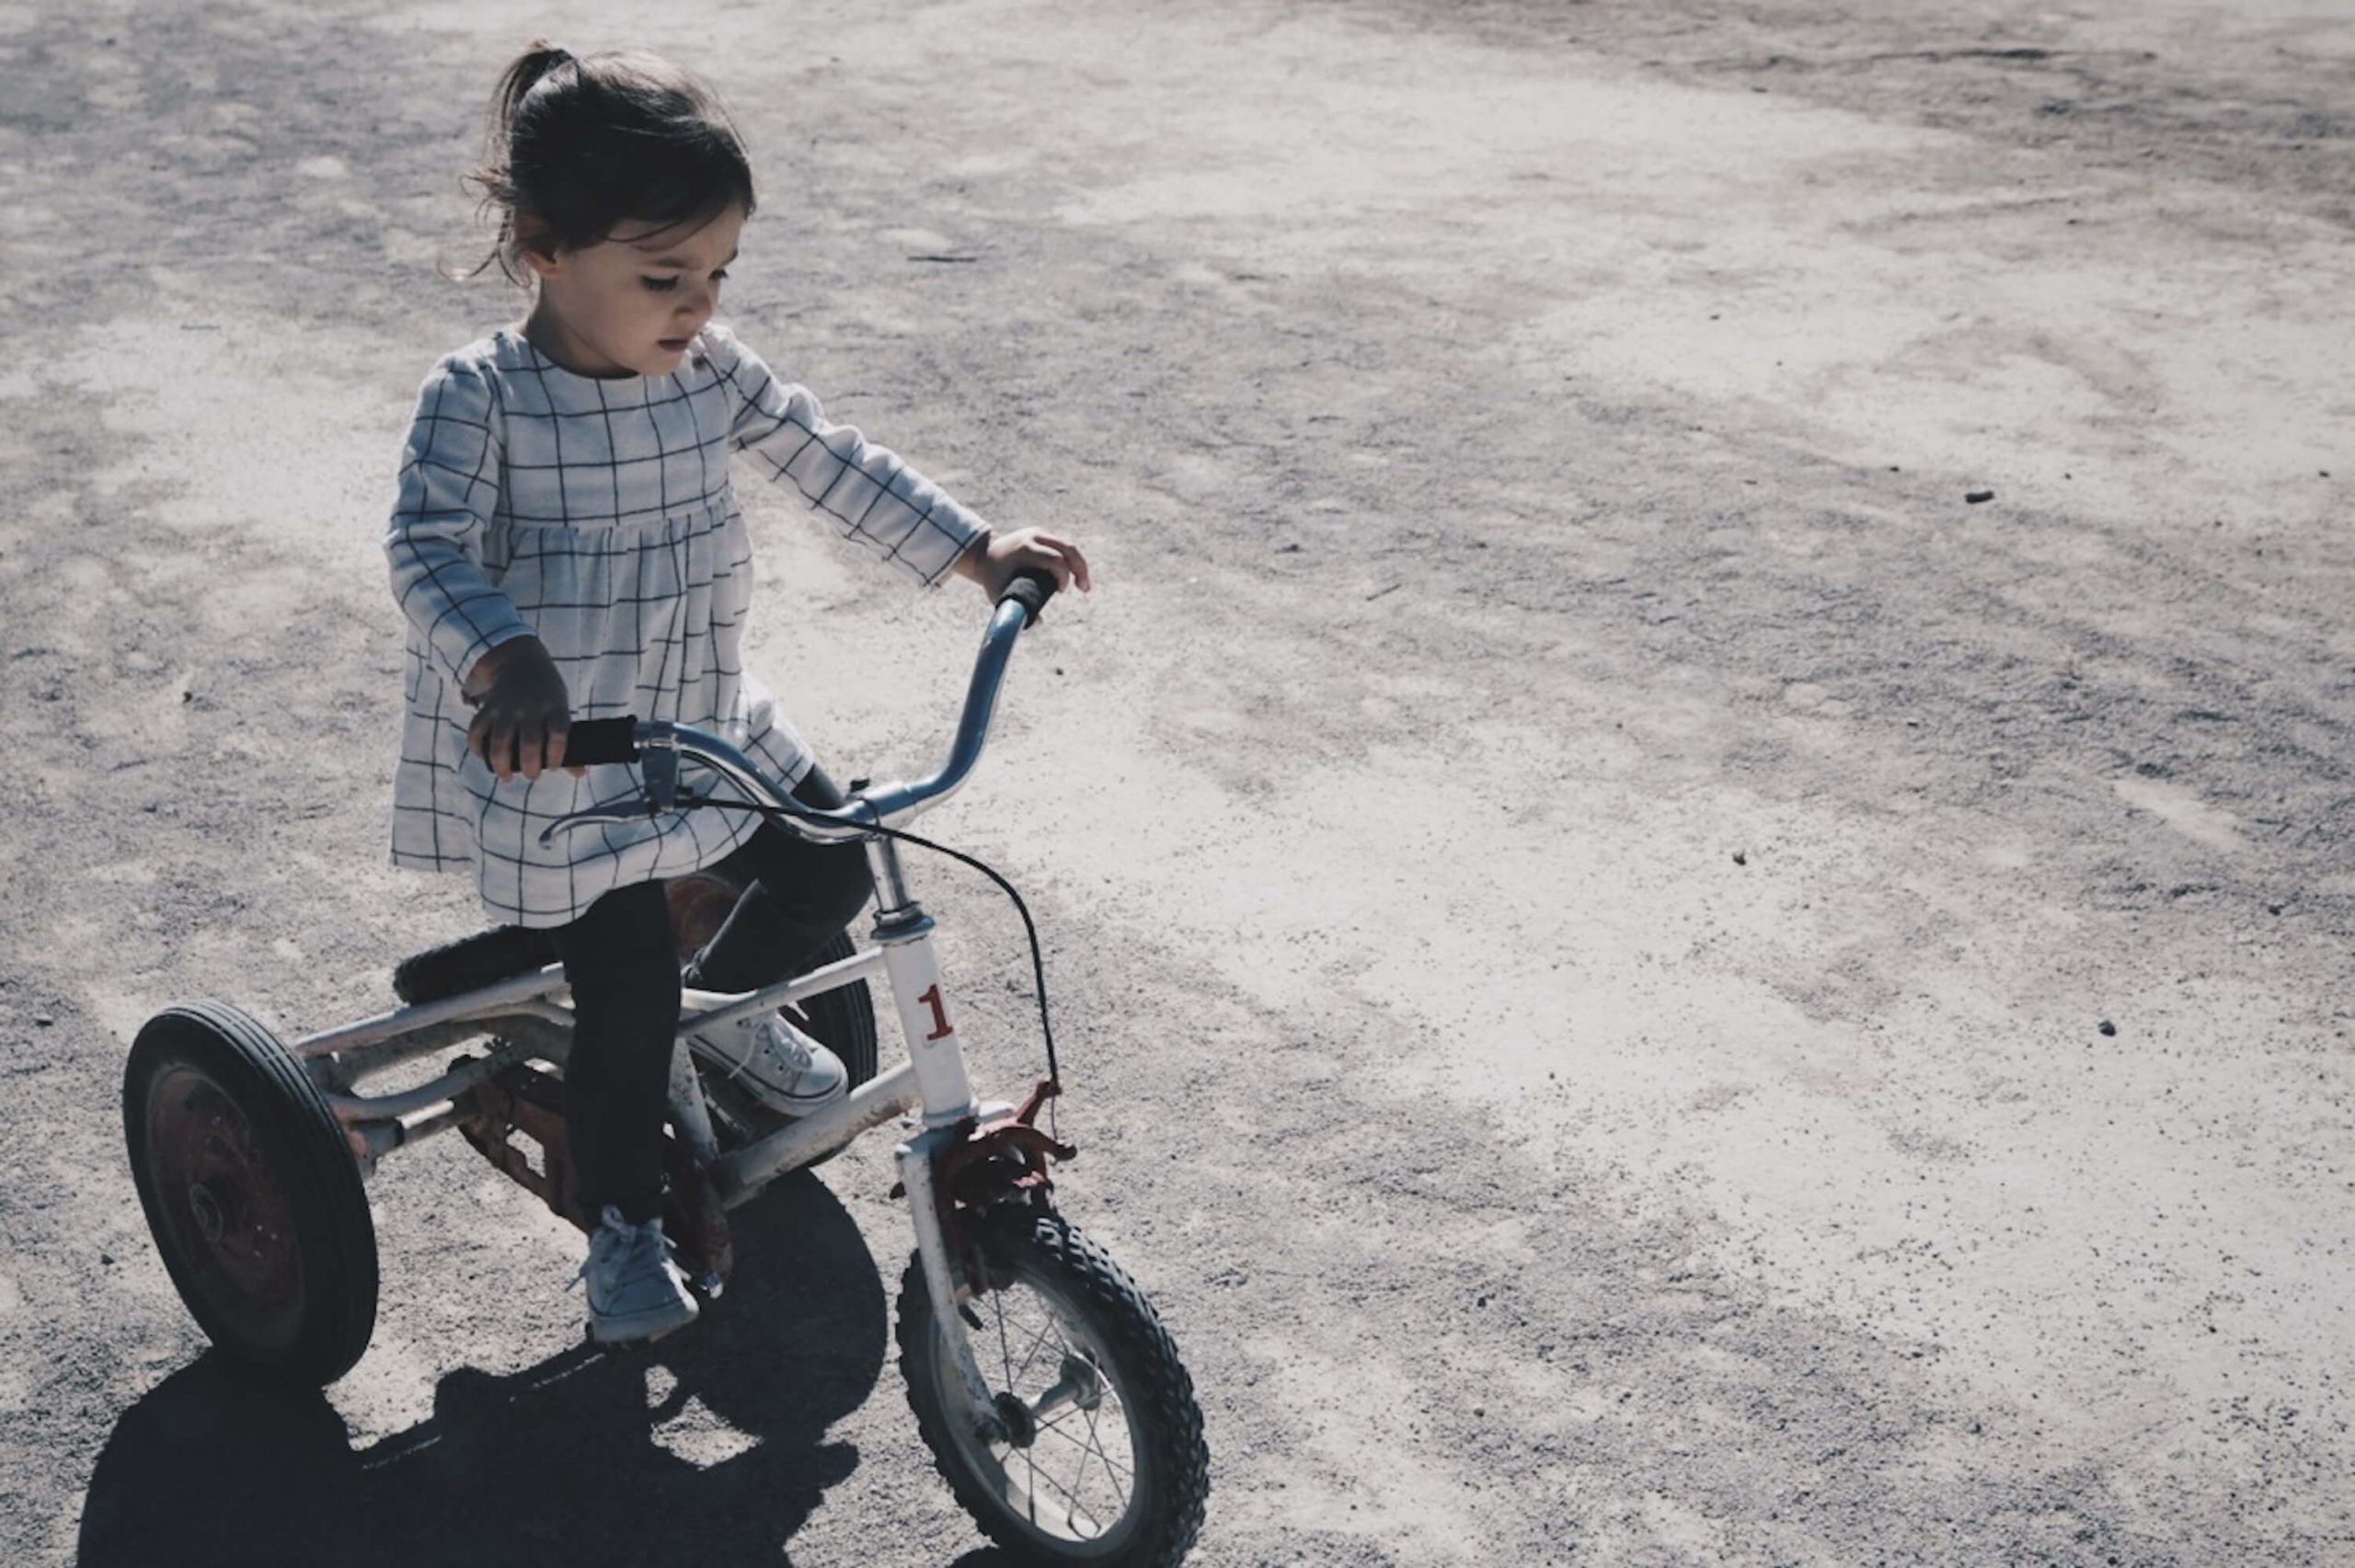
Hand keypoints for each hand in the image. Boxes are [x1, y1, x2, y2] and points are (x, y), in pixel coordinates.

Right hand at [461, 637, 576, 782]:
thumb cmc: (547, 696)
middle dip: (531, 766)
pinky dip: (477, 747)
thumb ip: (566, 742)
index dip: (556, 754)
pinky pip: (477, 729)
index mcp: (554, 707)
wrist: (521, 660)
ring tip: (506, 777)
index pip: (558, 733)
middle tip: (532, 775)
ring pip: (501, 740)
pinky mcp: (489, 707)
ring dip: (501, 764)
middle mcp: (531, 708)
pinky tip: (484, 758)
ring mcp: (507, 707)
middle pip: (530, 743)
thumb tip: (580, 774)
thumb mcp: (561, 710)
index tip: (553, 767)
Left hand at [953, 527, 1093, 598]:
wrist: (982, 555)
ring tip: (1083, 586)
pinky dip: (1071, 561)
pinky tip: (1075, 576)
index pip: (1055, 559)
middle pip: (1068, 548)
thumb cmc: (992, 579)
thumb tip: (1039, 622)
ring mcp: (1039, 533)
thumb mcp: (1000, 594)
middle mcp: (1034, 536)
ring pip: (1068, 546)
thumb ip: (1017, 609)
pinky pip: (1062, 546)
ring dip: (1079, 565)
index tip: (1060, 591)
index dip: (1063, 576)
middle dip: (1080, 569)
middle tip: (1085, 589)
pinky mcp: (1042, 534)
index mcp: (1025, 549)